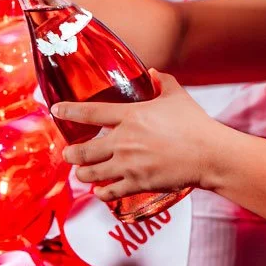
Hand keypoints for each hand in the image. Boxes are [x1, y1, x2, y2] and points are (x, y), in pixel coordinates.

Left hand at [54, 71, 233, 201]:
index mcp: (131, 116)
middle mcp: (124, 141)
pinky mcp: (138, 184)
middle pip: (83, 151)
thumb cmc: (196, 124)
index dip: (69, 111)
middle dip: (71, 154)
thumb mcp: (177, 96)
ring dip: (82, 174)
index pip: (90, 112)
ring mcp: (129, 165)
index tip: (55, 109)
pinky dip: (102, 193)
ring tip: (81, 173)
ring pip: (91, 173)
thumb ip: (162, 81)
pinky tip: (100, 191)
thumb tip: (152, 72)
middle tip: (68, 154)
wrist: (210, 155)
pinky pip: (109, 192)